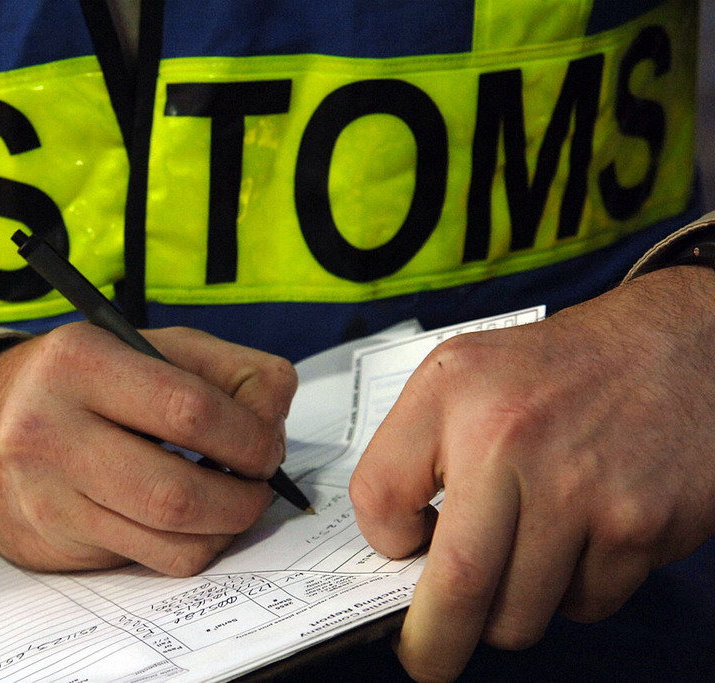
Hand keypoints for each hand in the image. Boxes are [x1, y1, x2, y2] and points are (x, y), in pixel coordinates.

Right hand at [0, 324, 296, 576]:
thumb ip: (227, 368)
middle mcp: (49, 429)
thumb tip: (274, 417)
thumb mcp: (150, 345)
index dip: (250, 436)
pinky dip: (193, 545)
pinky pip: (151, 561)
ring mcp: (47, 493)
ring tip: (232, 500)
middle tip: (259, 483)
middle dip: (244, 497)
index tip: (267, 446)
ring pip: (169, 540)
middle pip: (178, 492)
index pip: (190, 410)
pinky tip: (193, 520)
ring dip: (226, 527)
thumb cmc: (84, 381)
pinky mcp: (54, 540)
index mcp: (80, 361)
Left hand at [349, 266, 714, 680]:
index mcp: (453, 391)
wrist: (676, 348)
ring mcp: (580, 489)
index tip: (398, 555)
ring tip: (523, 558)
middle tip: (426, 659)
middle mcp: (510, 438)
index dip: (382, 543)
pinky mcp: (639, 527)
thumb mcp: (463, 373)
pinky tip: (580, 539)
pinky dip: (571, 592)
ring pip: (520, 614)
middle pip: (456, 586)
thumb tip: (401, 546)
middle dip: (434, 645)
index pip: (378, 496)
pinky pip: (583, 603)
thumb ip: (417, 446)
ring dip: (508, 612)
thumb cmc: (559, 370)